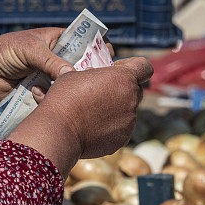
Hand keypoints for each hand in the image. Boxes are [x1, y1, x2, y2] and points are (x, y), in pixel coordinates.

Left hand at [0, 28, 113, 118]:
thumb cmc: (3, 52)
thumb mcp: (30, 50)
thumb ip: (52, 61)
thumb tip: (75, 75)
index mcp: (56, 40)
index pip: (84, 42)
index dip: (99, 48)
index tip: (111, 59)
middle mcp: (56, 58)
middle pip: (82, 66)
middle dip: (90, 73)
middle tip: (100, 82)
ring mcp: (51, 77)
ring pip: (71, 84)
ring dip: (75, 89)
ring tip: (84, 94)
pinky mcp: (43, 94)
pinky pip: (58, 97)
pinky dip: (61, 100)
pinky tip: (67, 104)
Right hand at [33, 57, 153, 158]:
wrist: (59, 130)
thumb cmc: (64, 98)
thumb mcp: (76, 74)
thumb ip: (95, 74)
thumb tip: (96, 76)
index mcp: (123, 78)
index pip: (145, 67)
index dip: (134, 66)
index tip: (117, 69)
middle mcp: (131, 100)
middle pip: (136, 91)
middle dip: (122, 89)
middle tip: (101, 91)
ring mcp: (129, 122)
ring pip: (128, 111)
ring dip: (115, 109)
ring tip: (92, 112)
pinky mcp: (122, 139)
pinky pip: (121, 129)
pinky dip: (110, 127)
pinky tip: (92, 127)